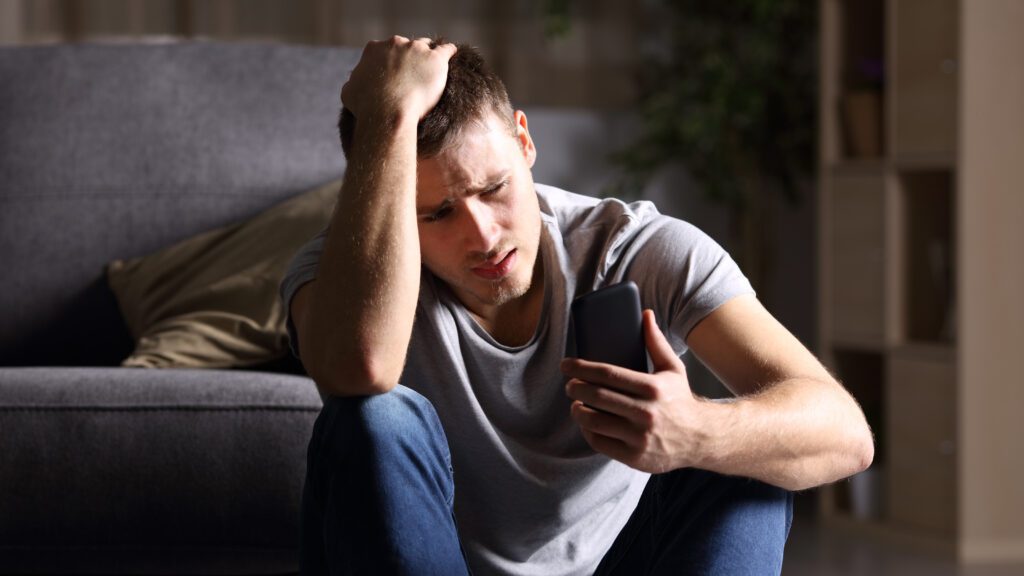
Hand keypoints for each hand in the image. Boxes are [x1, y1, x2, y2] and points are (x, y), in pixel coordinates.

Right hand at [341, 36, 456, 123]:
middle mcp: (396, 43)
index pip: (385, 49)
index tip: (395, 72)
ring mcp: (417, 49)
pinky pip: (446, 49)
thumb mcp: (349, 92)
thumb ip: (354, 82)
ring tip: (433, 69)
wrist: (388, 112)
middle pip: (406, 46)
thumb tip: (355, 83)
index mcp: (374, 48)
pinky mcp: (436, 59)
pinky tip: (451, 56)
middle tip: (414, 74)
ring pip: (426, 46)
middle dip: (409, 58)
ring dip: (428, 56)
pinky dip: (449, 51)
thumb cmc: (366, 106)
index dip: (391, 61)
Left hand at [561, 309, 708, 473]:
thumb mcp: (674, 369)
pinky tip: (587, 422)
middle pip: (597, 396)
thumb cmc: (681, 401)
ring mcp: (639, 437)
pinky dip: (587, 431)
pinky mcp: (634, 457)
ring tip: (575, 403)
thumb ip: (656, 342)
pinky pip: (600, 442)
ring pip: (594, 421)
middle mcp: (646, 413)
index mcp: (653, 388)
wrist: (701, 439)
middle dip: (576, 388)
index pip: (608, 374)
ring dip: (577, 410)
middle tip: (569, 384)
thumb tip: (645, 314)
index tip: (567, 365)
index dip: (581, 368)